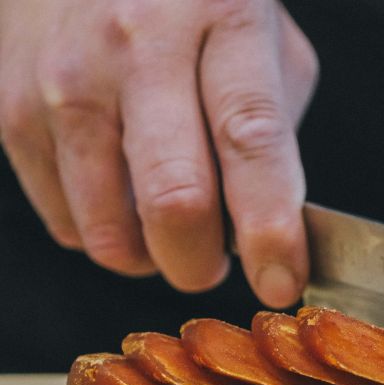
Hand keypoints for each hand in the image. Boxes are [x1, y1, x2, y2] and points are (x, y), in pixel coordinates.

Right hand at [0, 0, 316, 306]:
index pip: (250, 139)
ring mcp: (66, 79)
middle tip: (215, 266)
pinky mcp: (11, 109)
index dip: (269, 227)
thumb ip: (275, 134)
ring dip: (152, 256)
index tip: (280, 282)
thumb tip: (269, 231)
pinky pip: (66, 222)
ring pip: (110, 229)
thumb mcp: (267, 45)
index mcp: (223, 21)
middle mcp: (138, 46)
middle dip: (202, 264)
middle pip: (173, 198)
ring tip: (171, 225)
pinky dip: (107, 233)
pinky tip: (123, 195)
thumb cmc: (196, 9)